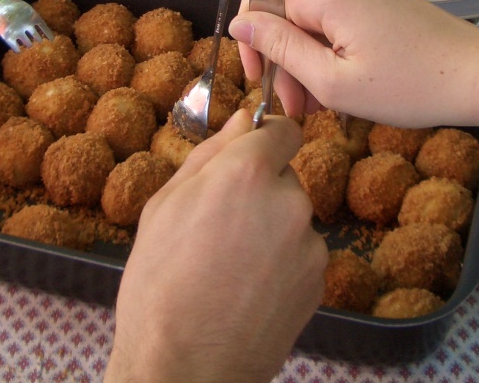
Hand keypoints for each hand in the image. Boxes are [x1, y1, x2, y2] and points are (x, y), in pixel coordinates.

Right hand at [105, 112, 325, 381]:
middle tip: (218, 232)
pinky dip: (281, 266)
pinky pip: (301, 256)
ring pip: (292, 219)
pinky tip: (247, 290)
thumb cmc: (159, 284)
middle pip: (284, 178)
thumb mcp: (164, 206)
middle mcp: (289, 201)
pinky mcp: (319, 280)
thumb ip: (211, 154)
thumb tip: (243, 120)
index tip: (247, 161)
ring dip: (271, 232)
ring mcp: (310, 244)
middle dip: (259, 194)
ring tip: (229, 269)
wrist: (185, 365)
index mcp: (247, 173)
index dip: (264, 143)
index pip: (283, 131)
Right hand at [228, 0, 478, 127]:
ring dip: (306, 61)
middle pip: (286, 11)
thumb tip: (239, 21)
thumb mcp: (332, 80)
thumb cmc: (408, 86)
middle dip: (282, 60)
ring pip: (311, 19)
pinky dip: (329, 52)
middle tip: (295, 109)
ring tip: (318, 107)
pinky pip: (336, 20)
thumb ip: (280, 49)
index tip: (260, 83)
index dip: (250, 42)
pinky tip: (341, 88)